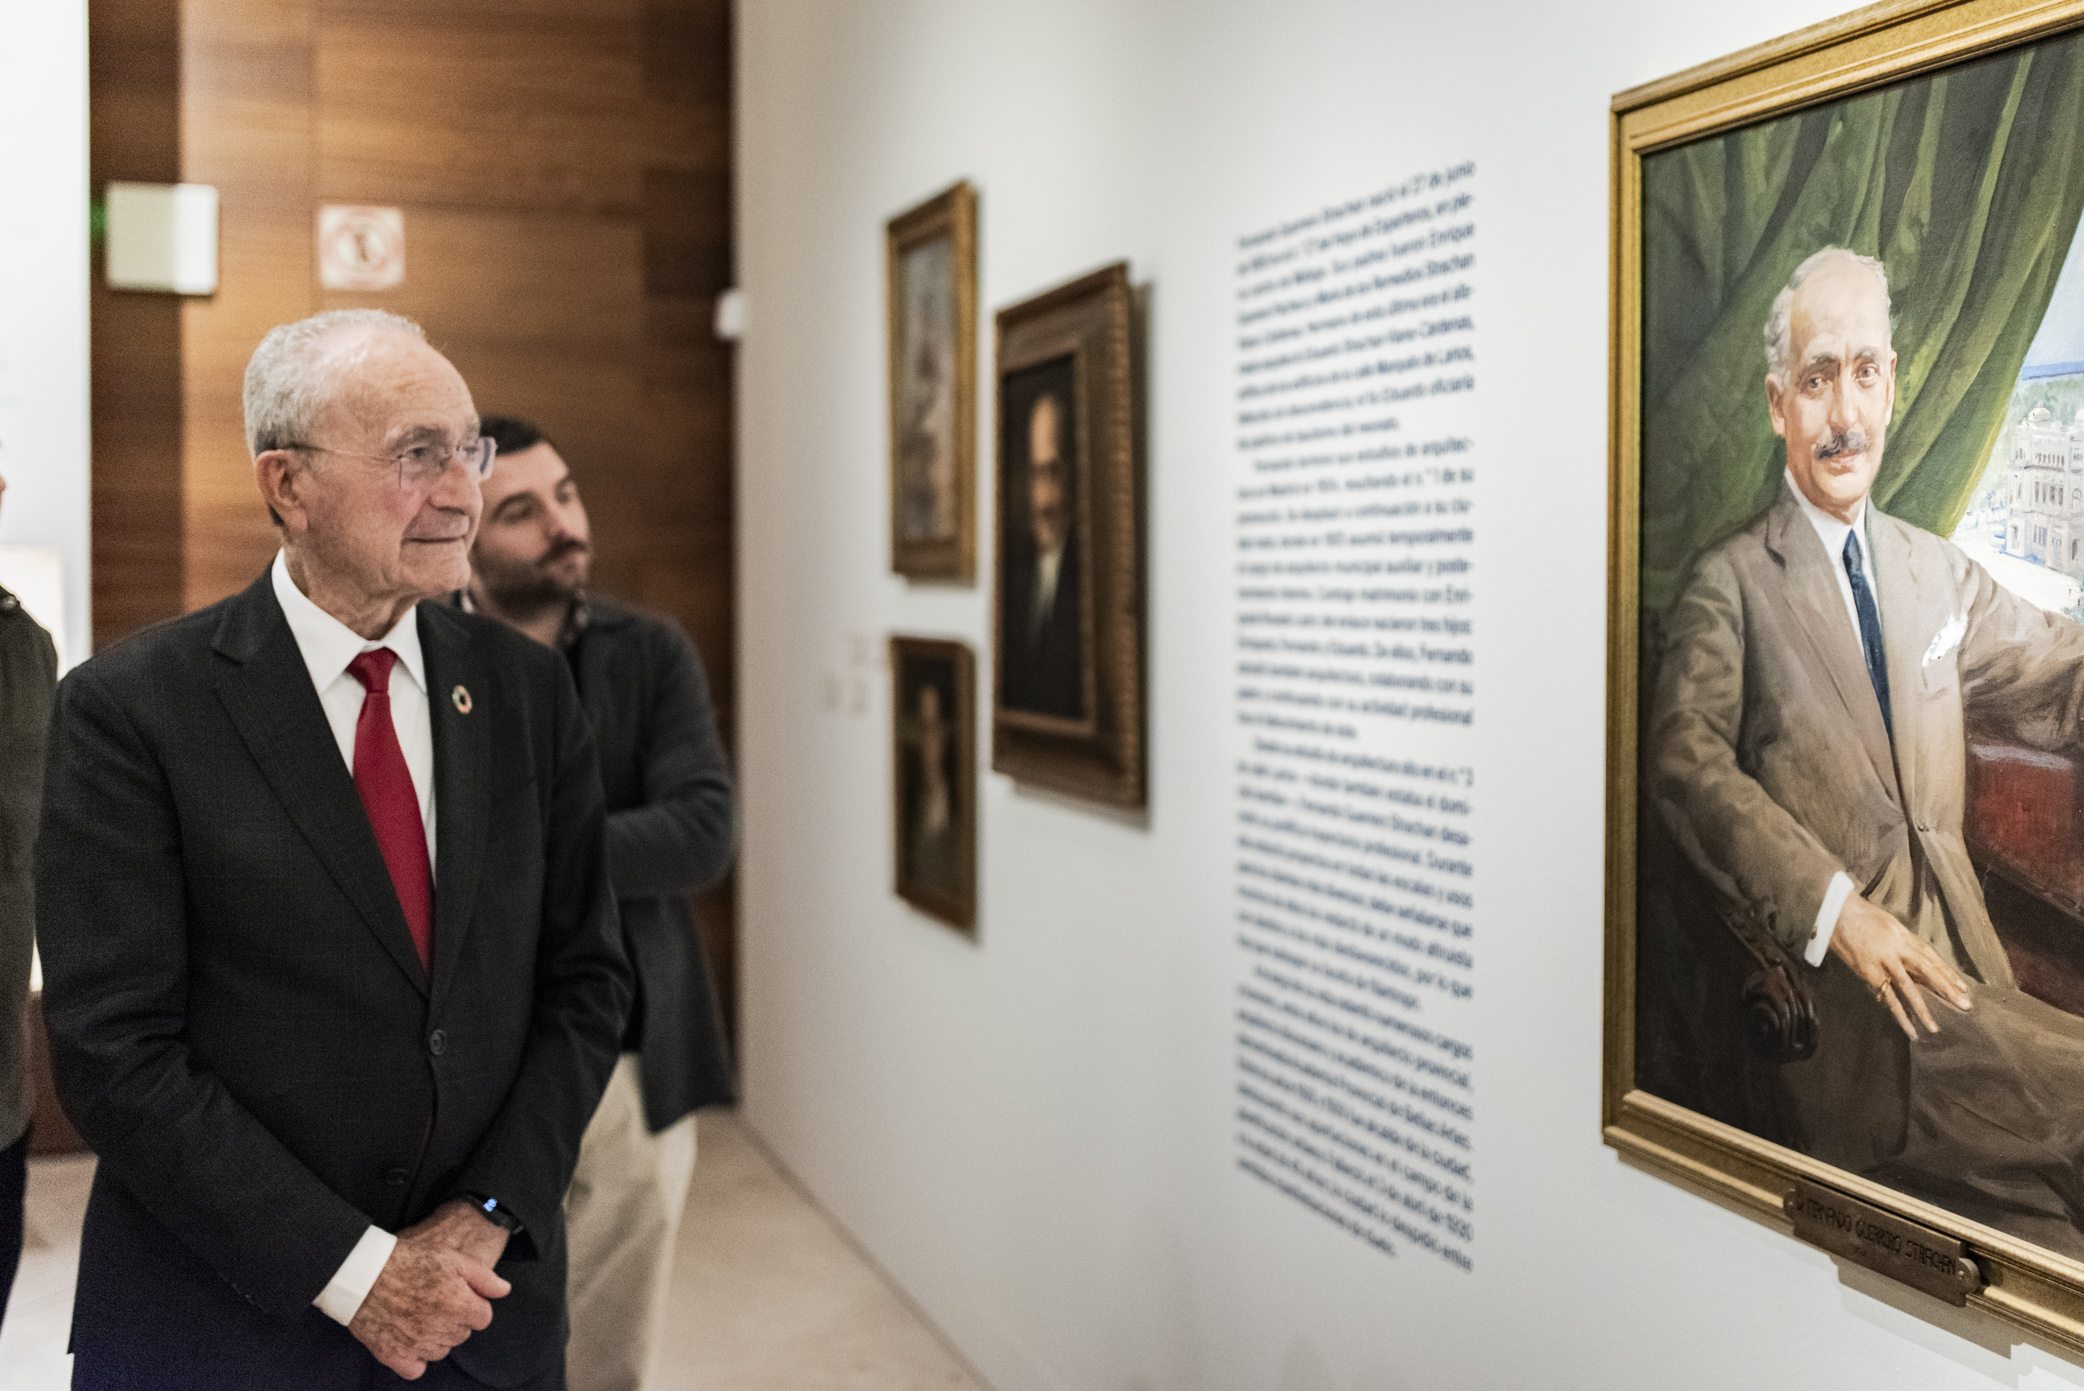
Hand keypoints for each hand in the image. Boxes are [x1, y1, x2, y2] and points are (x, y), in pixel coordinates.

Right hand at [348, 1204, 511, 1379]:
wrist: (364, 1273)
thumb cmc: (410, 1260)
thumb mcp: (452, 1258)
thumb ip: (484, 1277)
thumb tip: (504, 1291)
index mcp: (459, 1306)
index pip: (483, 1317)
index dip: (472, 1304)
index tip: (457, 1294)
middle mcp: (441, 1330)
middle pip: (462, 1334)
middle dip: (455, 1319)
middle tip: (435, 1300)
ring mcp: (418, 1346)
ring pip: (441, 1351)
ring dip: (437, 1337)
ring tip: (420, 1315)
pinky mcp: (394, 1356)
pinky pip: (416, 1368)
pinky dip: (416, 1358)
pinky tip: (409, 1339)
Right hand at [1828, 893, 1972, 1040]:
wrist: (1836, 914)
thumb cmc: (1865, 917)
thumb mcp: (1892, 926)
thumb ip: (1907, 945)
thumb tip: (1922, 965)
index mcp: (1904, 938)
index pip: (1932, 959)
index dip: (1948, 974)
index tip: (1963, 989)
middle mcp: (1896, 951)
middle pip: (1926, 973)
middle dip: (1946, 990)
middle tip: (1964, 1006)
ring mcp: (1881, 964)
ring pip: (1907, 989)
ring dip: (1921, 1009)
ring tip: (1933, 1027)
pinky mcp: (1867, 973)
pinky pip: (1886, 995)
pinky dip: (1898, 1012)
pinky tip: (1908, 1027)